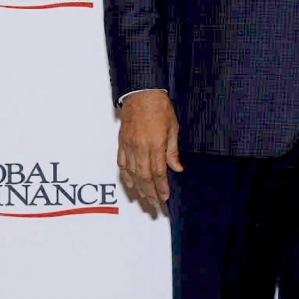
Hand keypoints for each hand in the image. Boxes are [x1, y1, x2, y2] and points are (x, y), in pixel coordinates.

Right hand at [117, 89, 181, 212]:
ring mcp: (129, 146)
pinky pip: (122, 163)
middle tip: (155, 204)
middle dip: (150, 193)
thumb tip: (177, 168)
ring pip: (133, 173)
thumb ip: (173, 150)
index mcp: (155, 143)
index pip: (158, 172)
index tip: (165, 197)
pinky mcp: (122, 142)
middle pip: (144, 177)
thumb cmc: (160, 108)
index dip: (161, 187)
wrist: (141, 94)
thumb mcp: (173, 127)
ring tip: (145, 199)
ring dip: (139, 188)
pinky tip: (131, 184)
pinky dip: (126, 176)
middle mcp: (140, 147)